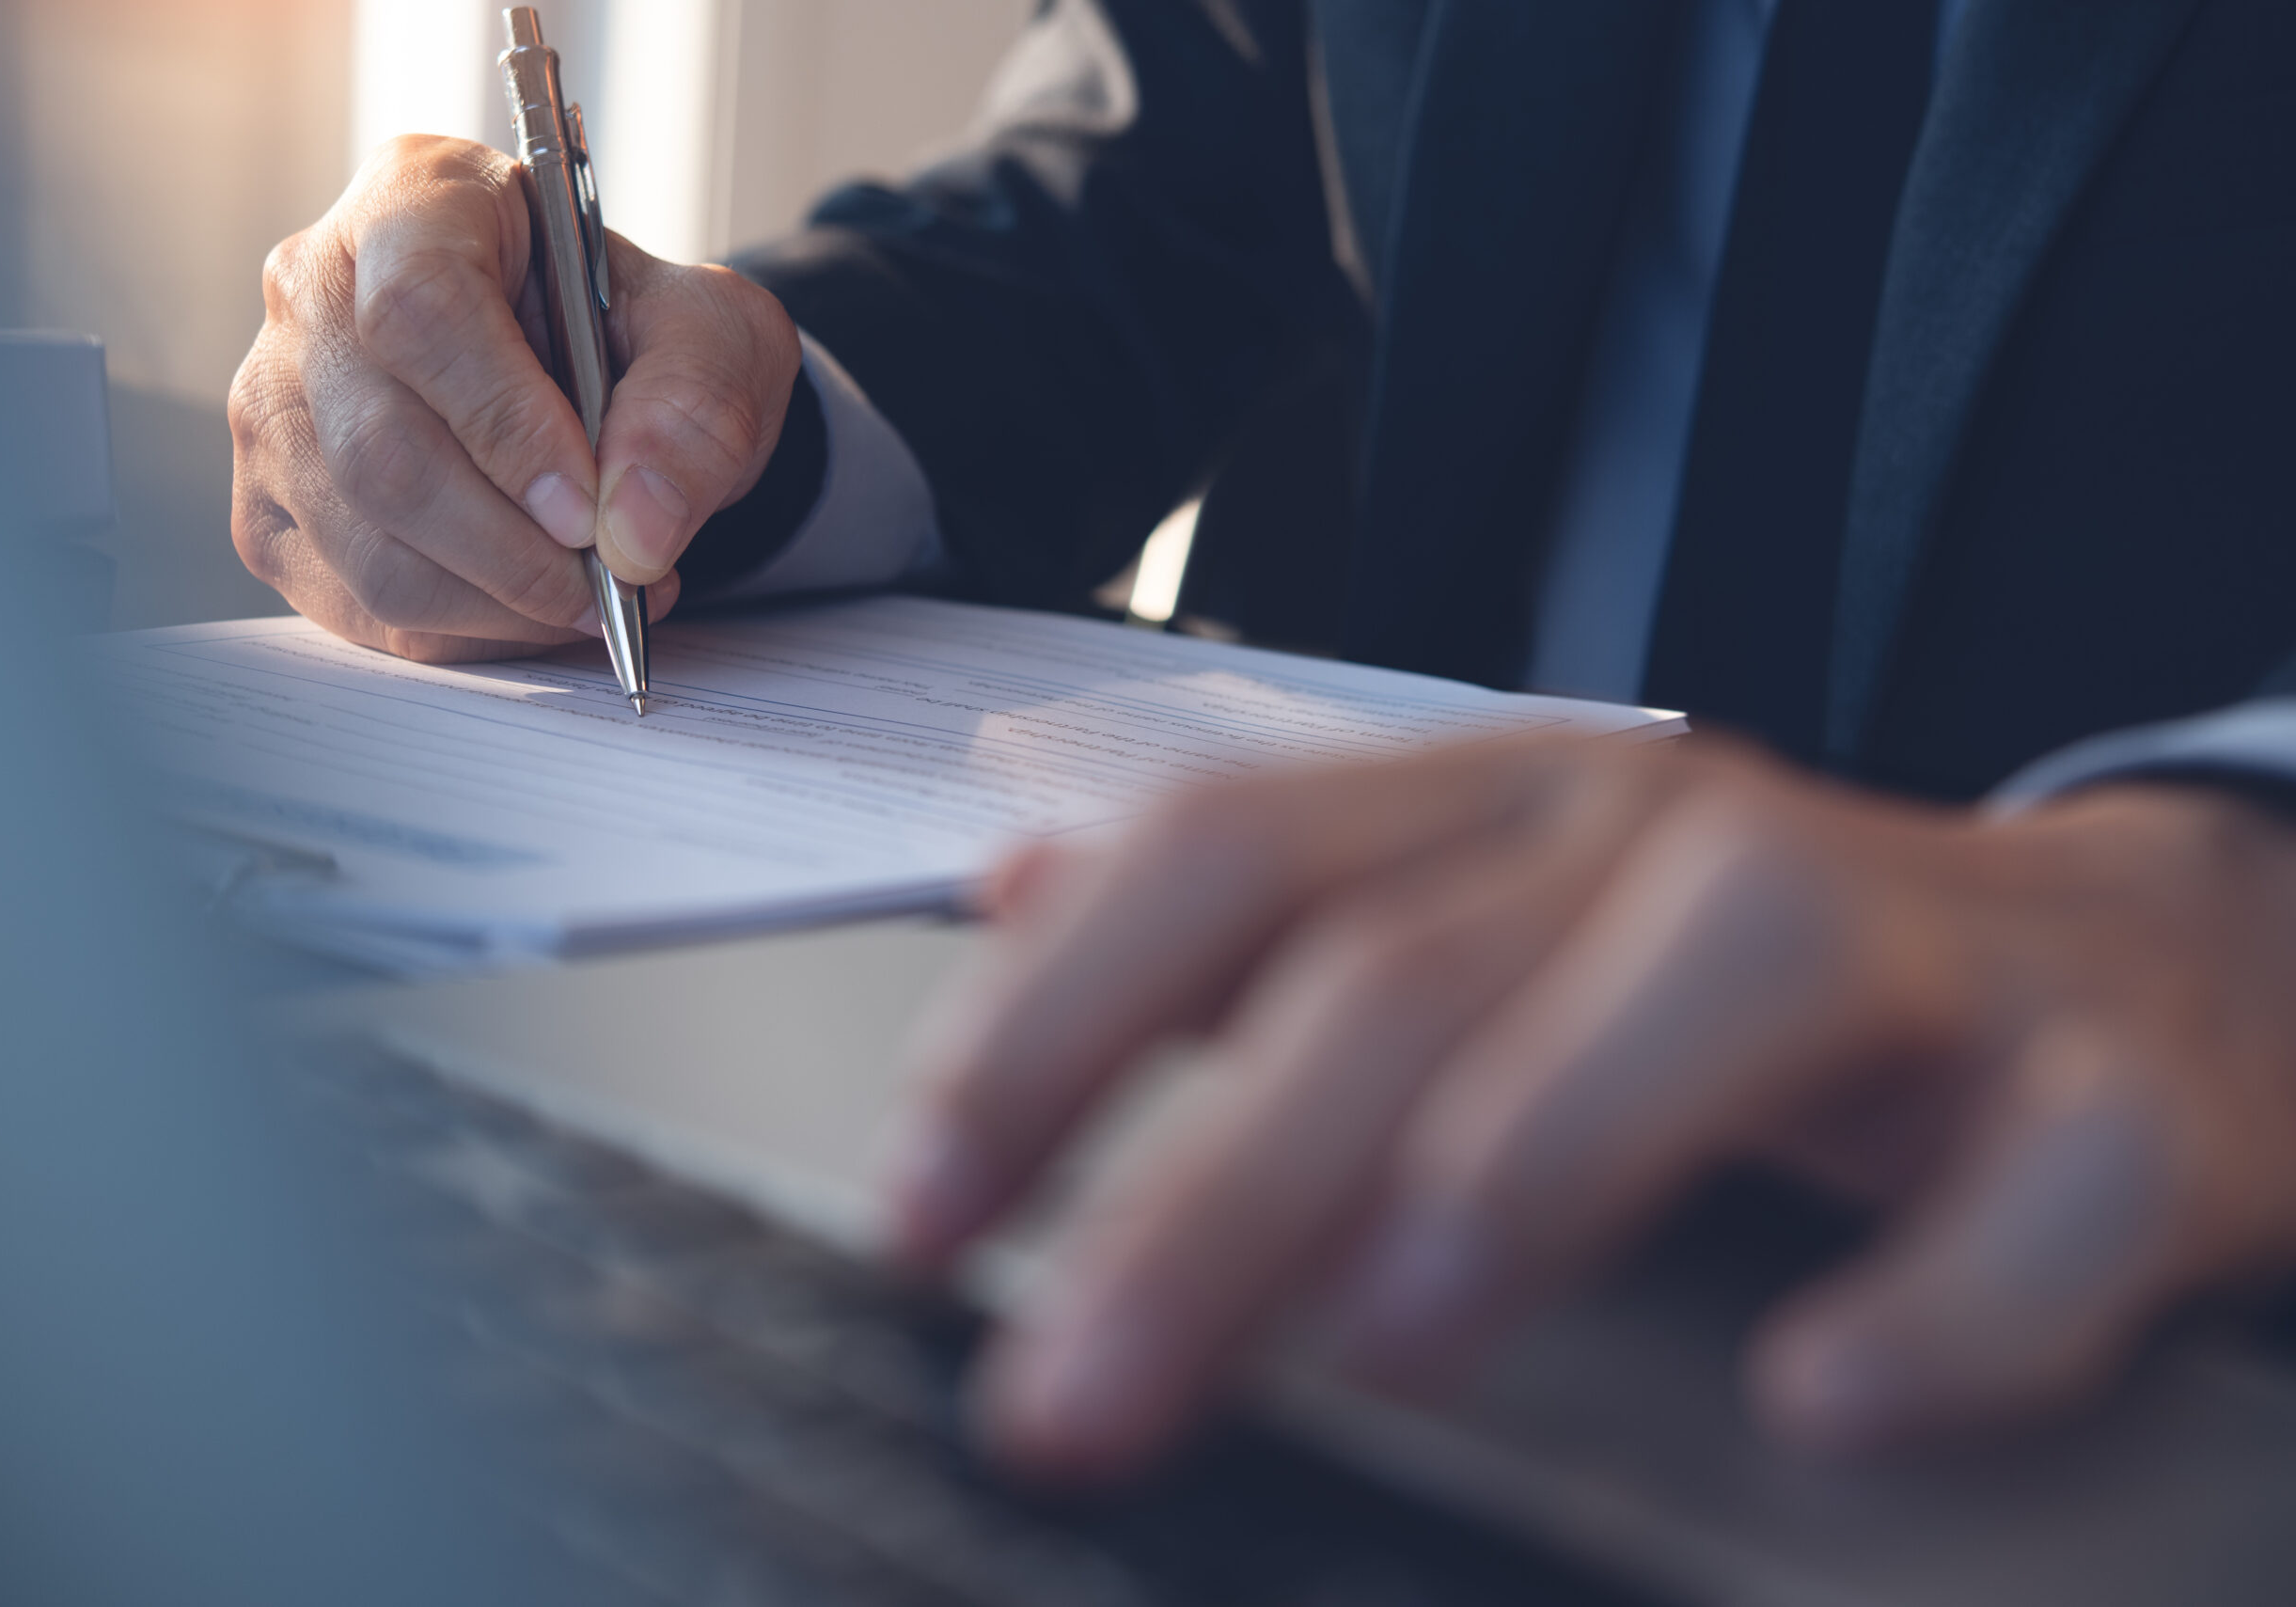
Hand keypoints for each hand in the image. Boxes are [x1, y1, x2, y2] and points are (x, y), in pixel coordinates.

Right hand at [228, 136, 801, 660]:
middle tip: (613, 582)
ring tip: (595, 598)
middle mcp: (315, 290)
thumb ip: (695, 410)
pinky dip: (465, 632)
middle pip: (379, 448)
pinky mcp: (275, 506)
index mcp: (418, 200)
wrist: (603, 375)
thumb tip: (635, 529)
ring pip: (365, 544)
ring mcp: (277, 402)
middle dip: (512, 549)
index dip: (505, 423)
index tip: (588, 508)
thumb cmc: (639, 334)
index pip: (421, 308)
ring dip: (497, 603)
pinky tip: (536, 611)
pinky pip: (359, 602)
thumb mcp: (715, 336)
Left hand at [884, 735, 2295, 1479]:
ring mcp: (1920, 951)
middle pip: (1421, 964)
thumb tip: (1009, 899)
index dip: (1050, 1026)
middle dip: (1216, 1185)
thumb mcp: (1487, 914)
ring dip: (1542, 1151)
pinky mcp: (2119, 1099)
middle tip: (1069, 1393)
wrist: (2144, 974)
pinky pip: (2048, 1184)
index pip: (1232, 857)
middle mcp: (1683, 845)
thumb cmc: (1760, 983)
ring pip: (1727, 978)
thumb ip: (1256, 915)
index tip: (919, 1211)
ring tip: (1394, 1338)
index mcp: (1515, 810)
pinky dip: (1940, 1297)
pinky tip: (1822, 1398)